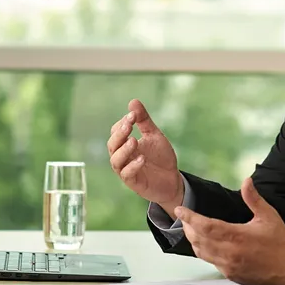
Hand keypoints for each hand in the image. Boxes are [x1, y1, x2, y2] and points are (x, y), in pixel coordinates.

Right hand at [107, 98, 184, 215]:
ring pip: (116, 160)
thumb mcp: (154, 135)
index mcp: (125, 144)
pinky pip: (127, 175)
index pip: (116, 132)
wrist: (172, 180)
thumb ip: (143, 120)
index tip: (134, 115)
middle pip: (112, 145)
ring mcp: (126, 170)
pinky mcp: (134, 182)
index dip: (123, 123)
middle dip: (120, 134)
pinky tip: (142, 158)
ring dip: (124, 150)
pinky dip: (133, 166)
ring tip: (134, 141)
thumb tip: (133, 101)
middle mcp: (123, 157)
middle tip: (129, 124)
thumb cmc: (160, 157)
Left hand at [175, 178, 284, 284]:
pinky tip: (205, 244)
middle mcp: (230, 253)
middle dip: (188, 227)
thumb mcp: (269, 216)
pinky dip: (204, 251)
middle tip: (184, 218)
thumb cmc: (280, 242)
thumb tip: (246, 181)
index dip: (190, 218)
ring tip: (191, 229)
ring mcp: (229, 266)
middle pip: (198, 240)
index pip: (205, 226)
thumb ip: (253, 198)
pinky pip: (210, 262)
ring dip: (193, 240)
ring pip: (201, 253)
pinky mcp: (230, 275)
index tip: (180, 210)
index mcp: (237, 237)